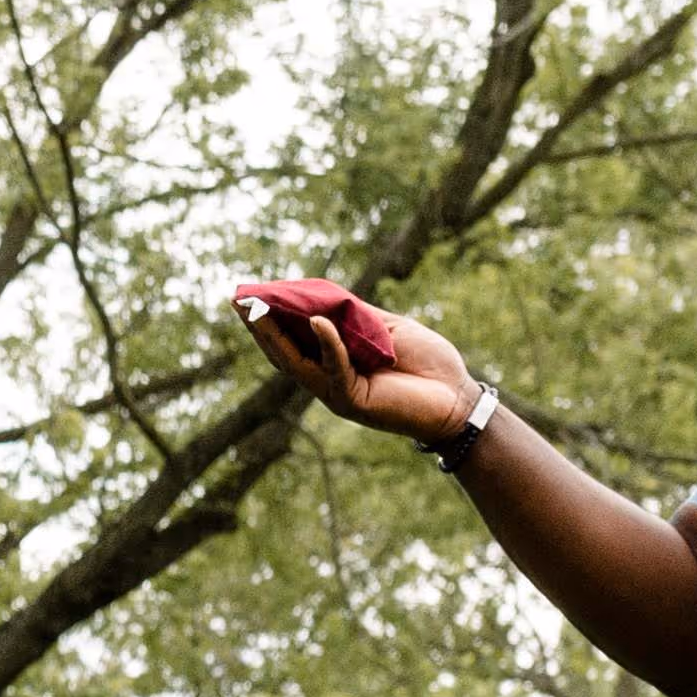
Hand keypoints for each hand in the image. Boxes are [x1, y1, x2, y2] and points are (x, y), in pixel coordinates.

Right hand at [231, 284, 481, 445]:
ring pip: (297, 363)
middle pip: (284, 352)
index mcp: (334, 360)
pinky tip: (316, 322)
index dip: (272, 317)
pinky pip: (335, 369)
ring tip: (257, 311)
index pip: (294, 337)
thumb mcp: (387, 328)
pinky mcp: (353, 401)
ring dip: (274, 337)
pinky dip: (327, 344)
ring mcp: (337, 392)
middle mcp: (328, 378)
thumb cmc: (426, 362)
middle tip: (239, 302)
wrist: (457, 395)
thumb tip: (323, 299)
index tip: (254, 295)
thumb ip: (355, 317)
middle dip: (260, 327)